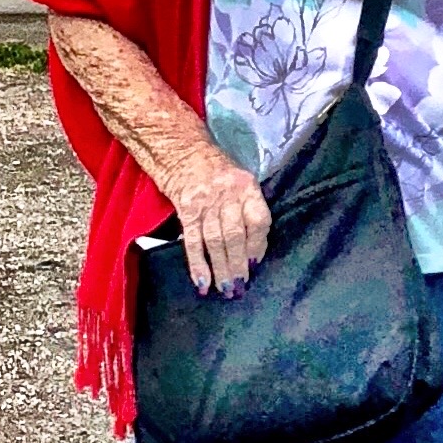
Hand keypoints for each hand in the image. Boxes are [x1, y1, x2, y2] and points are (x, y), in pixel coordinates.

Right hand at [166, 146, 270, 295]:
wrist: (184, 153)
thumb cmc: (218, 172)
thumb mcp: (241, 183)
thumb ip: (249, 211)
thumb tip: (255, 252)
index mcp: (247, 186)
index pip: (258, 220)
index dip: (258, 245)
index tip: (255, 265)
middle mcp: (227, 194)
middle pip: (235, 235)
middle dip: (238, 264)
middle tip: (240, 287)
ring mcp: (205, 202)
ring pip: (215, 241)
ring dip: (220, 268)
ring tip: (224, 289)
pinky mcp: (186, 209)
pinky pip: (193, 241)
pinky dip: (197, 264)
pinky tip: (202, 282)